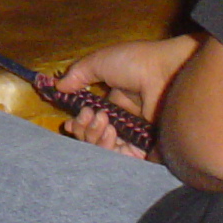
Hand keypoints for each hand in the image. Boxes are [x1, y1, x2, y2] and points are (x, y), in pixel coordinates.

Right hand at [56, 36, 199, 147]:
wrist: (163, 70)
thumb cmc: (135, 62)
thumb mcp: (100, 62)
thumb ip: (78, 75)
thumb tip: (58, 87)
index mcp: (116, 104)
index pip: (92, 123)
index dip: (79, 125)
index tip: (70, 121)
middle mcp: (125, 122)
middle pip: (95, 139)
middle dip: (84, 131)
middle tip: (88, 116)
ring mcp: (136, 136)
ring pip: (106, 151)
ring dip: (94, 138)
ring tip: (102, 121)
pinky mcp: (147, 149)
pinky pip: (123, 160)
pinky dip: (109, 150)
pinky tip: (109, 133)